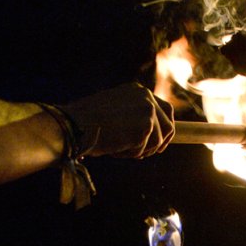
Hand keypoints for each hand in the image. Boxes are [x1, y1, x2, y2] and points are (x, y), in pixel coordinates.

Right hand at [60, 83, 174, 158]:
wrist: (75, 124)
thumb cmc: (86, 121)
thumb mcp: (112, 110)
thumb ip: (130, 115)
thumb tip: (146, 133)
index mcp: (138, 90)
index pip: (163, 109)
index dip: (163, 128)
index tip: (159, 141)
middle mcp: (146, 97)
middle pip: (169, 124)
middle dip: (162, 141)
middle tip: (148, 153)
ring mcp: (148, 111)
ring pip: (157, 141)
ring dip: (140, 150)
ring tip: (119, 147)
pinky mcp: (146, 127)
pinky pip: (144, 150)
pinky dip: (130, 154)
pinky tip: (115, 148)